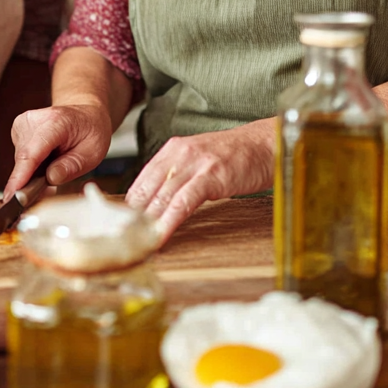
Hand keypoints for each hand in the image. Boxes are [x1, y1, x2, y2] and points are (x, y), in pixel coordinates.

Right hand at [4, 103, 113, 196]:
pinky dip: (32, 165)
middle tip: (51, 187)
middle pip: (23, 160)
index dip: (20, 176)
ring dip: (33, 172)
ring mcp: (23, 123)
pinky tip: (47, 158)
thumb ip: (72, 166)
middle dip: (32, 180)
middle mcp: (34, 120)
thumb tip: (51, 179)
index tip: (13, 196)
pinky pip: (20, 158)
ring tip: (55, 164)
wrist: (85, 113)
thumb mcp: (92, 152)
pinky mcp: (18, 130)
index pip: (32, 153)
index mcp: (55, 122)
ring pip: (20, 161)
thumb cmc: (90, 130)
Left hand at [126, 121, 275, 242]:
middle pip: (147, 189)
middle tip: (123, 239)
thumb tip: (159, 203)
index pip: (142, 180)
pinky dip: (169, 220)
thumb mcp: (200, 161)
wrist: (266, 144)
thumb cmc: (237, 157)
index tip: (121, 225)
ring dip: (148, 223)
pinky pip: (183, 202)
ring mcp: (194, 163)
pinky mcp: (210, 175)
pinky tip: (161, 235)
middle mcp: (179, 153)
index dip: (129, 205)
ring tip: (137, 243)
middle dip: (133, 217)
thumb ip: (179, 176)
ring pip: (162, 196)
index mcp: (173, 149)